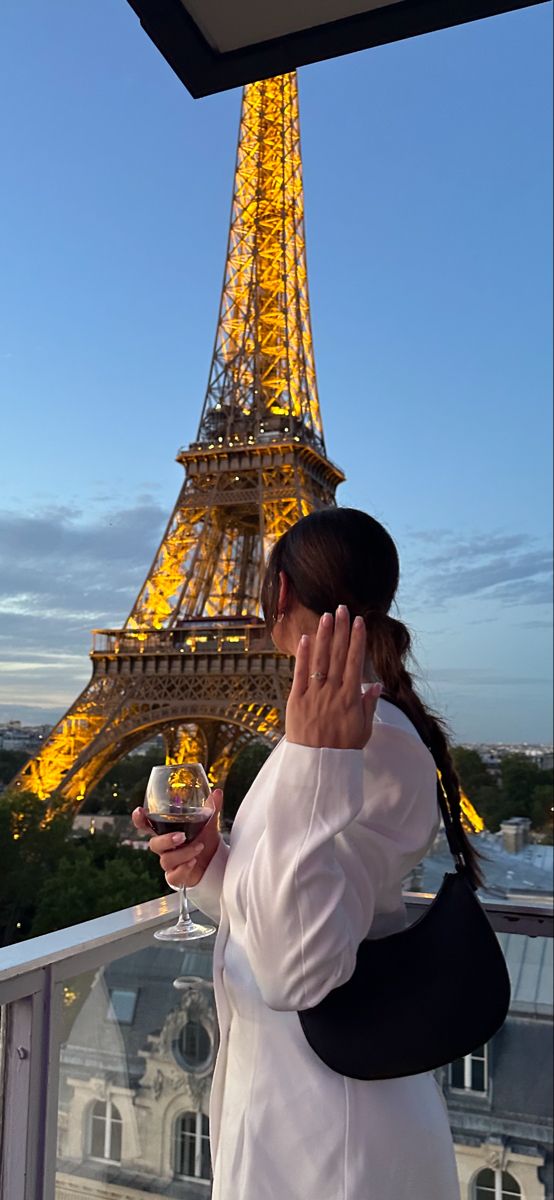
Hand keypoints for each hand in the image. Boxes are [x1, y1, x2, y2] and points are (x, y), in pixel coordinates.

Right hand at [131, 788, 223, 887]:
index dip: (139, 820)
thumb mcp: (209, 823)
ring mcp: (169, 863)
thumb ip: (211, 808)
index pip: (147, 826)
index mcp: (167, 832)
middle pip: (154, 844)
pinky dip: (184, 868)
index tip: (139, 811)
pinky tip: (193, 862)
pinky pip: (173, 875)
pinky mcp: (176, 876)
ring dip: (183, 853)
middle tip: (181, 836)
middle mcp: (165, 848)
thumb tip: (217, 792)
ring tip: (199, 846)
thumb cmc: (205, 840)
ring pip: (166, 860)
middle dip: (166, 840)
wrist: (215, 863)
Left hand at [286, 606, 381, 749]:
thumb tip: (375, 684)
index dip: (357, 640)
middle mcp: (333, 692)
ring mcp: (314, 695)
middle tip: (342, 609)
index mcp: (351, 698)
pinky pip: (300, 674)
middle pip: (338, 655)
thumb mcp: (363, 730)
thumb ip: (368, 705)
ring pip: (320, 660)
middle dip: (341, 630)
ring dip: (323, 636)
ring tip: (326, 616)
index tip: (359, 622)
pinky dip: (302, 655)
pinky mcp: (296, 700)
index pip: (355, 662)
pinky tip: (305, 638)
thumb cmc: (343, 749)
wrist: (318, 766)